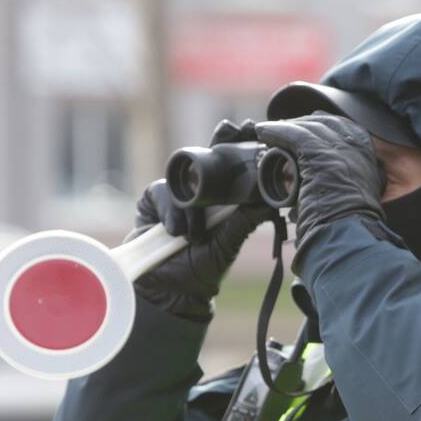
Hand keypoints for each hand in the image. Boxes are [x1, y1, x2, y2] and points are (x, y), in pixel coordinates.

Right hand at [125, 119, 271, 319]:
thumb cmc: (201, 271)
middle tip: (228, 131)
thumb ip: (243, 223)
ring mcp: (175, 195)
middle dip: (216, 144)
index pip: (232, 167)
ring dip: (190, 206)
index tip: (250, 128)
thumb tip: (269, 202)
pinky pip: (162, 192)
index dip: (238, 146)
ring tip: (193, 234)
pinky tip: (176, 232)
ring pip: (184, 179)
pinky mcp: (152, 201)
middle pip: (206, 158)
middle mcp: (200, 193)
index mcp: (223, 201)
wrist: (168, 292)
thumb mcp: (227, 246)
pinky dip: (170, 212)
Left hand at [255, 113, 384, 254]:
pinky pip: (292, 133)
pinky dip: (275, 131)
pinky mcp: (315, 150)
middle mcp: (353, 144)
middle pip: (322, 122)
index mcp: (365, 153)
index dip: (318, 127)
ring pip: (306, 127)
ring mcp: (335, 146)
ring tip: (267, 131)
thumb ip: (346, 179)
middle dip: (301, 124)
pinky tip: (263, 131)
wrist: (346, 232)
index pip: (340, 128)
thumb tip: (325, 180)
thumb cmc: (348, 223)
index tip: (303, 131)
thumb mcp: (357, 193)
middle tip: (282, 130)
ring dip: (284, 127)